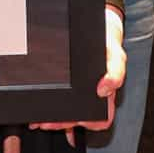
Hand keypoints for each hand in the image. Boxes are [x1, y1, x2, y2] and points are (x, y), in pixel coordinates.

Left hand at [37, 6, 126, 132]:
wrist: (98, 29)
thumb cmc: (108, 45)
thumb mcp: (116, 55)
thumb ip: (116, 73)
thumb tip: (105, 89)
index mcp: (106, 94)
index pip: (101, 119)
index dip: (88, 123)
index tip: (75, 120)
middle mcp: (92, 97)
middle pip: (78, 119)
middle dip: (60, 123)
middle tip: (45, 122)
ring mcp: (79, 92)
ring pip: (66, 113)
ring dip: (51, 118)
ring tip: (37, 120)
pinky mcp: (67, 86)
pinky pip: (57, 101)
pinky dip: (46, 106)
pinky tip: (37, 107)